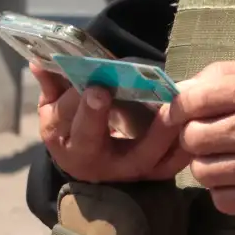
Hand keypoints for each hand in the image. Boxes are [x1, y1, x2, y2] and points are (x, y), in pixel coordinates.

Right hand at [33, 62, 188, 184]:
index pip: (81, 128)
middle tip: (163, 105)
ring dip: (172, 135)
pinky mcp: (153, 173)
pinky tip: (195, 123)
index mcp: (72, 146)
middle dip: (147, 129)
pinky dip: (185, 146)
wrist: (83, 161)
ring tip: (183, 109)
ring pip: (155, 159)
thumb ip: (50, 83)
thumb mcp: (51, 108)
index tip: (99, 88)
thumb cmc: (67, 127)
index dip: (89, 109)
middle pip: (131, 152)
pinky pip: (173, 164)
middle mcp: (103, 165)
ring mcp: (131, 172)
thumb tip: (39, 60)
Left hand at [172, 57, 234, 216]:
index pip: (193, 101)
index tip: (179, 115)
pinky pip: (221, 200)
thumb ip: (219, 77)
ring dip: (208, 165)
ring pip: (203, 173)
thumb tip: (176, 94)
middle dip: (195, 138)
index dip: (176, 110)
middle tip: (211, 136)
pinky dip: (223, 190)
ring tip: (228, 157)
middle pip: (194, 139)